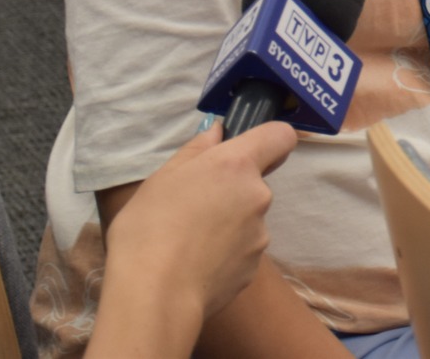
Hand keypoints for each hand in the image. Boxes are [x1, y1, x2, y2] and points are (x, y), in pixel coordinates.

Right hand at [105, 121, 298, 320]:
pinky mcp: (255, 268)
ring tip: (188, 241)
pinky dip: (225, 253)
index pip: (280, 136)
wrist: (155, 296)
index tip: (245, 152)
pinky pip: (243, 250)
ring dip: (228, 223)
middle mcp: (258, 195)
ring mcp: (260, 234)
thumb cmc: (149, 229)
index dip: (268, 139)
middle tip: (192, 206)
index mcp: (237, 165)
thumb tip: (217, 132)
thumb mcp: (161, 179)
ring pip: (247, 219)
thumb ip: (196, 150)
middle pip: (255, 183)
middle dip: (230, 190)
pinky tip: (196, 264)